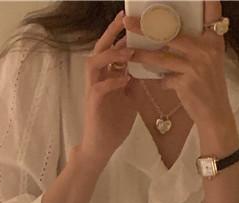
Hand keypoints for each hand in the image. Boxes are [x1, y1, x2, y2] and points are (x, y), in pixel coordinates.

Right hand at [80, 9, 138, 164]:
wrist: (101, 147)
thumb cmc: (113, 124)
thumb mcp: (130, 100)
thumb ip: (134, 83)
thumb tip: (147, 68)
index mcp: (107, 76)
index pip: (113, 49)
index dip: (122, 35)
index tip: (135, 23)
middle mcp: (98, 79)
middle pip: (100, 49)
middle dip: (111, 33)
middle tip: (123, 19)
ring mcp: (93, 90)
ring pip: (94, 64)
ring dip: (110, 55)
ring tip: (127, 51)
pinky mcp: (92, 104)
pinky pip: (98, 88)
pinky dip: (111, 82)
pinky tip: (124, 79)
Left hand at [122, 0, 232, 126]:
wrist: (216, 115)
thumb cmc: (210, 87)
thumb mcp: (211, 60)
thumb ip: (196, 44)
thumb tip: (168, 32)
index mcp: (214, 40)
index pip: (212, 12)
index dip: (207, 0)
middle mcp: (207, 49)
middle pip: (172, 32)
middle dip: (147, 27)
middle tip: (128, 21)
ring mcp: (196, 66)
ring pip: (162, 56)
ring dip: (142, 55)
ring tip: (128, 52)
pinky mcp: (187, 83)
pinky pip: (165, 78)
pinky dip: (160, 80)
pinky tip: (156, 82)